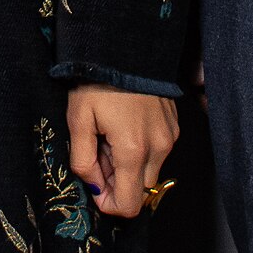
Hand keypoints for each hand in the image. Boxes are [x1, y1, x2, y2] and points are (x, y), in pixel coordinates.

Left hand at [66, 85, 178, 219]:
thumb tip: (94, 186)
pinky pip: (158, 152)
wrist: (125, 47)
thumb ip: (83, 161)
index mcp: (133, 150)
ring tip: (111, 136)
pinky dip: (141, 150)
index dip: (109, 204)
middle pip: (141, 190)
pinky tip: (125, 126)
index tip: (94, 184)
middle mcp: (158, 148)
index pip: (130, 205)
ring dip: (130, 165)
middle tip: (99, 154)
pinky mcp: (174, 126)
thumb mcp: (78, 120)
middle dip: (119, 182)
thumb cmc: (97, 82)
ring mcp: (169, 137)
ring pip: (150, 171)